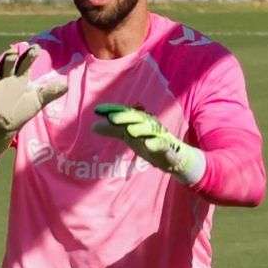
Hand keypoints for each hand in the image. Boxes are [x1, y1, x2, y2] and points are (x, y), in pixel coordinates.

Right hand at [0, 45, 67, 155]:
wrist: (6, 126)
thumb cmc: (21, 110)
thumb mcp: (37, 101)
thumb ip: (50, 92)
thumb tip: (67, 85)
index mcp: (20, 78)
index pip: (25, 62)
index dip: (30, 54)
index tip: (36, 48)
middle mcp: (7, 79)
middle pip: (7, 63)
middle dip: (9, 57)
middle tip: (13, 54)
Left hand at [92, 103, 206, 183]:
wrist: (174, 157)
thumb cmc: (149, 143)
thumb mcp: (128, 137)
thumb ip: (113, 131)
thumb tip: (93, 126)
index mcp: (139, 121)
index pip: (125, 112)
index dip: (112, 109)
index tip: (97, 110)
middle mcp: (149, 125)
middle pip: (137, 118)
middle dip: (125, 117)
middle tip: (111, 118)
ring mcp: (160, 136)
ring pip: (150, 130)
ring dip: (140, 128)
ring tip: (129, 130)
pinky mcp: (168, 148)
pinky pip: (162, 145)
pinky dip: (156, 144)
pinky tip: (148, 144)